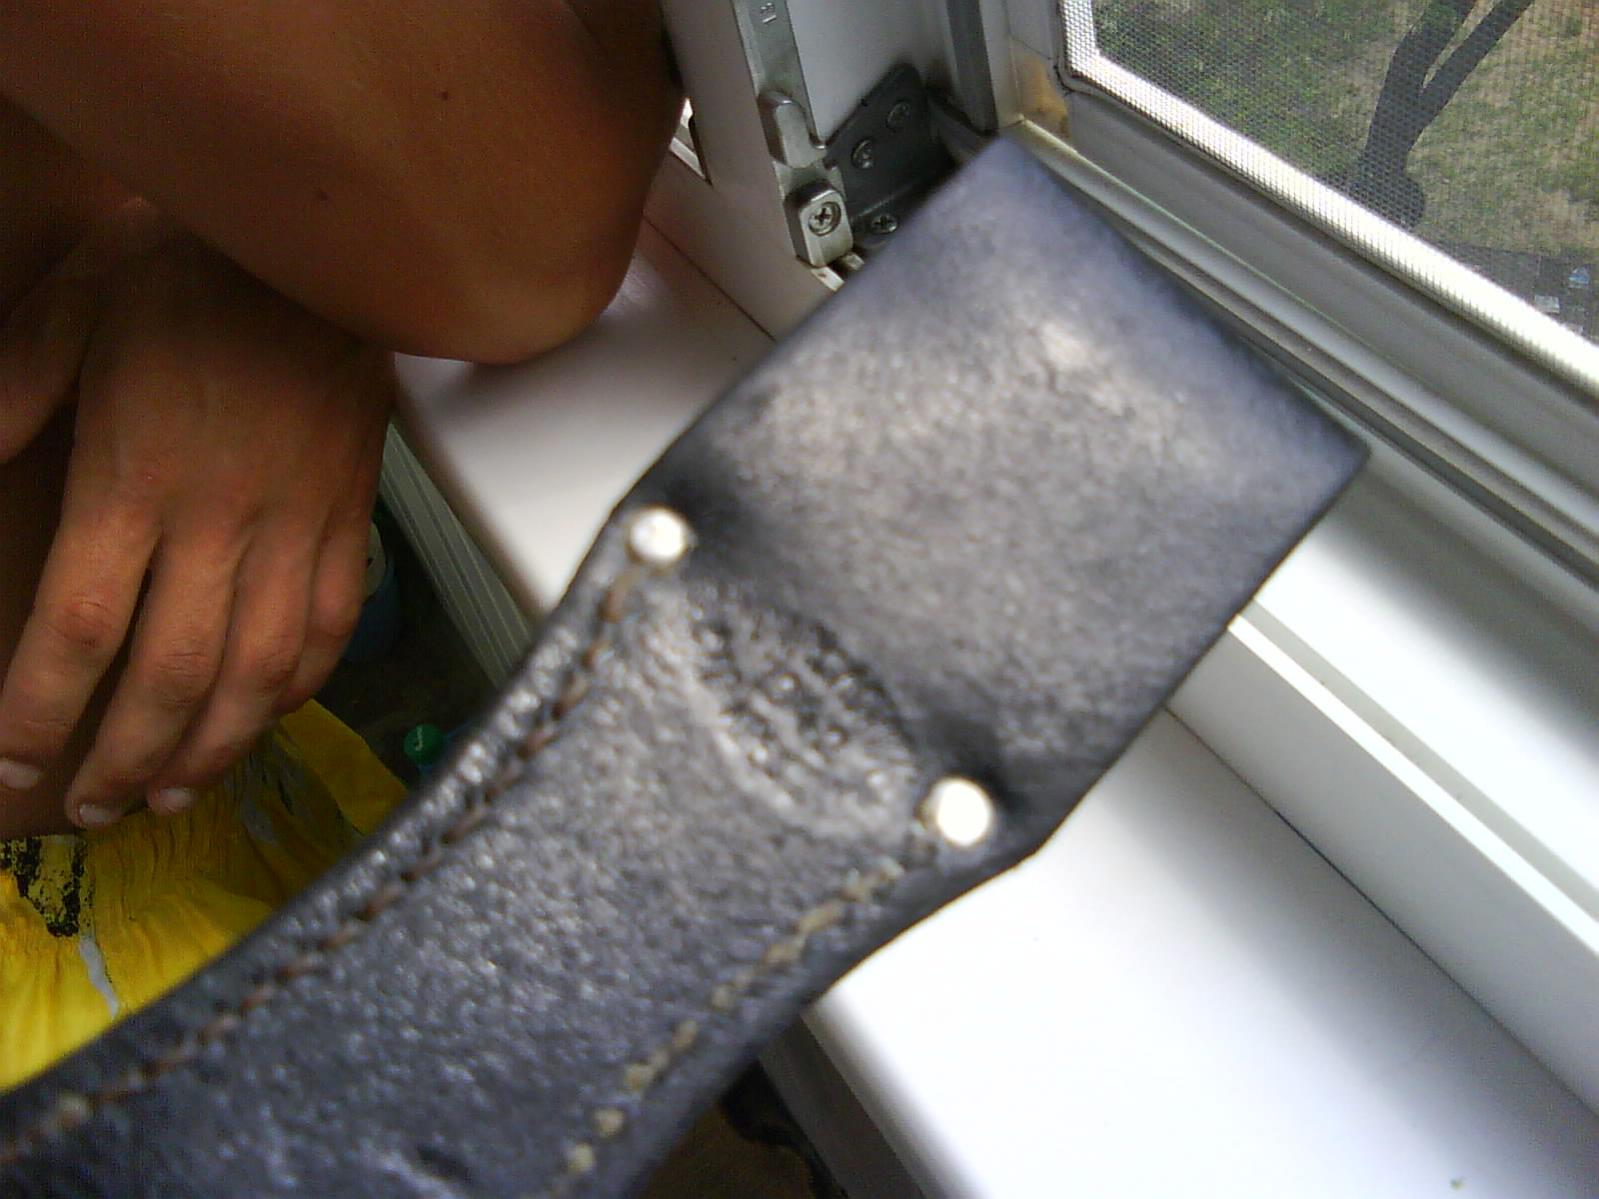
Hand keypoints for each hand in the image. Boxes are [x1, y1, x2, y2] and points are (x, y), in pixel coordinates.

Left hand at [0, 204, 393, 828]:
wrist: (322, 252)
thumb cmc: (186, 273)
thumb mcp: (68, 312)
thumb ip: (10, 394)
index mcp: (133, 479)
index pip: (79, 628)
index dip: (42, 711)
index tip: (14, 763)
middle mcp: (220, 522)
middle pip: (171, 675)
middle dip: (124, 757)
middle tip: (92, 809)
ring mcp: (297, 527)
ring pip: (261, 670)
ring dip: (215, 746)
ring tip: (172, 792)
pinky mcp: (350, 519)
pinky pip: (331, 625)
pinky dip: (300, 685)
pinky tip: (267, 716)